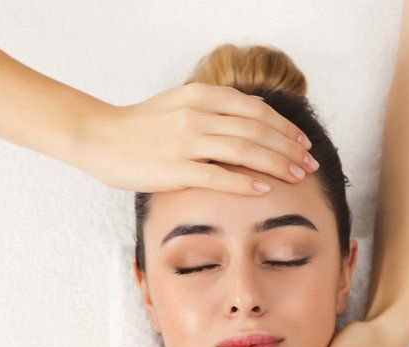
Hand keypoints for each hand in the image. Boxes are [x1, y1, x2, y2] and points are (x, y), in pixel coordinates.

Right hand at [71, 82, 318, 194]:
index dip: (285, 127)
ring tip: (298, 177)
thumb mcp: (180, 104)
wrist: (99, 137)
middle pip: (257, 130)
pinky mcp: (175, 169)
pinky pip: (218, 176)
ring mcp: (186, 141)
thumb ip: (214, 108)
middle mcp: (197, 115)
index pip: (256, 110)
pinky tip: (265, 190)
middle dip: (289, 148)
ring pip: (244, 151)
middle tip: (309, 165)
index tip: (303, 143)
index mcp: (201, 96)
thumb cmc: (141, 125)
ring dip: (277, 164)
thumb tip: (253, 115)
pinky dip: (246, 183)